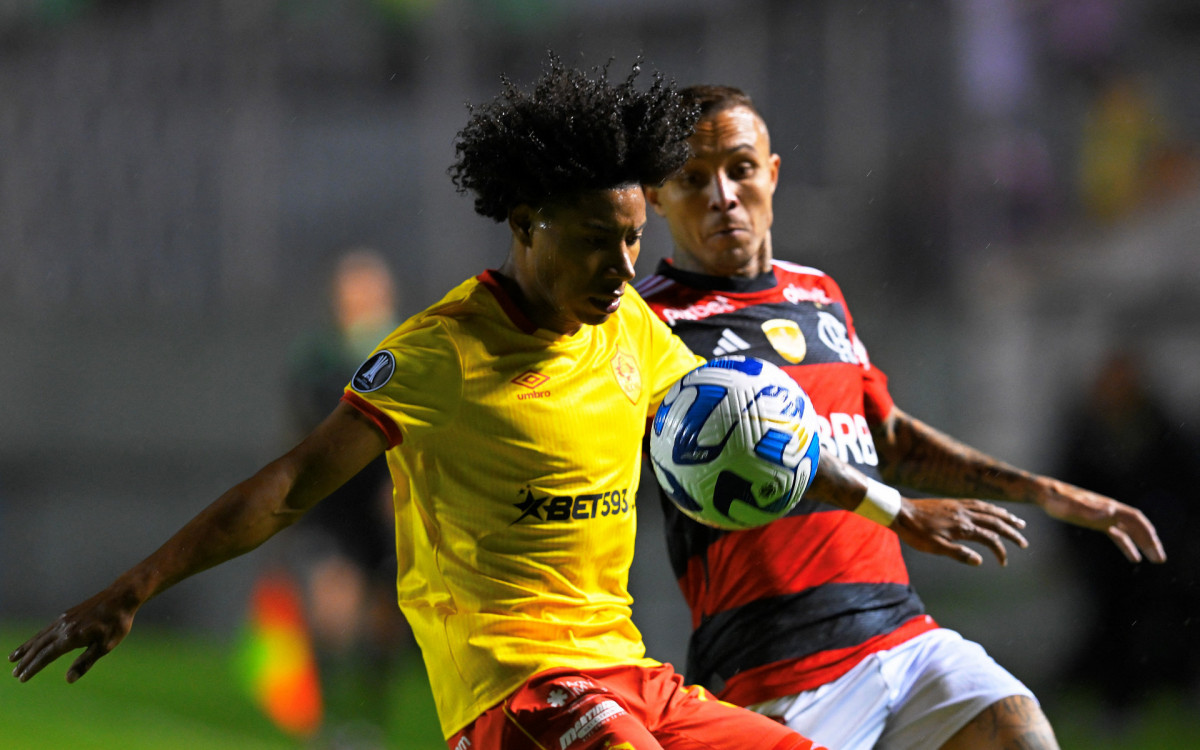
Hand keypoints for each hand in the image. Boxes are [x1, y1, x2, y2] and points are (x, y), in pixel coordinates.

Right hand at [9, 587, 138, 682]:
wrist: (122, 596)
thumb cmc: (116, 623)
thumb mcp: (105, 646)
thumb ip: (85, 662)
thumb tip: (68, 679)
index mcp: (71, 637)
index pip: (46, 656)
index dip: (33, 668)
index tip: (22, 678)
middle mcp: (63, 627)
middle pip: (39, 646)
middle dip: (25, 661)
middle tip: (14, 673)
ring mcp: (64, 619)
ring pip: (40, 636)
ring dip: (26, 648)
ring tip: (13, 657)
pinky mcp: (68, 614)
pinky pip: (47, 628)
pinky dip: (36, 637)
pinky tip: (34, 641)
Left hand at [892, 498, 1028, 566]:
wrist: (901, 512)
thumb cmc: (916, 533)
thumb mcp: (935, 547)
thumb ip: (958, 553)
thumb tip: (980, 561)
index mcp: (963, 527)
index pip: (990, 539)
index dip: (1000, 551)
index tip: (1003, 563)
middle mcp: (965, 514)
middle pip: (995, 523)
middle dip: (1012, 533)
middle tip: (1024, 542)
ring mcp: (960, 506)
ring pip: (989, 510)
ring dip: (1005, 517)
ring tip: (1018, 522)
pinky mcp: (954, 502)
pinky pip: (978, 503)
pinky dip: (991, 507)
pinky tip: (993, 510)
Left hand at [1037, 478, 1165, 563]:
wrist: (1045, 494)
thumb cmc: (1056, 500)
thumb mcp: (1070, 506)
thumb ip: (1090, 509)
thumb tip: (1111, 511)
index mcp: (1107, 506)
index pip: (1134, 519)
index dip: (1146, 533)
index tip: (1155, 547)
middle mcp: (1110, 510)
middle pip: (1137, 526)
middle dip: (1150, 542)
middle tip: (1160, 559)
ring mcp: (1104, 516)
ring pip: (1130, 531)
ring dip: (1143, 544)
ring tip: (1154, 559)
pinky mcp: (1097, 522)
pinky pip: (1118, 535)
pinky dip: (1128, 545)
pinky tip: (1134, 558)